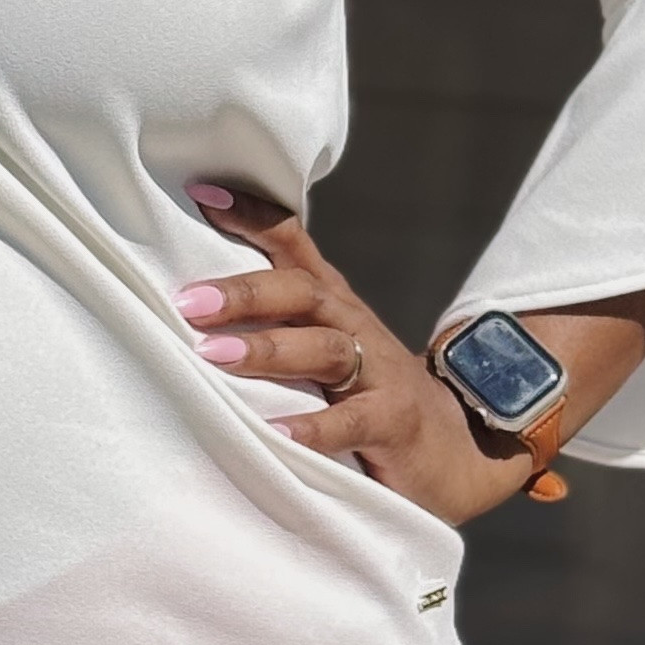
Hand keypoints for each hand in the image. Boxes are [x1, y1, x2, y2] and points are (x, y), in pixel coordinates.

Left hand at [175, 189, 541, 527]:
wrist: (455, 451)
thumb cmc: (367, 396)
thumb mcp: (323, 350)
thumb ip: (274, 327)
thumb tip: (190, 307)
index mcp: (334, 305)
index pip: (294, 246)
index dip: (253, 216)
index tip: (202, 193)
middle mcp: (355, 327)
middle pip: (303, 292)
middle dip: (246, 293)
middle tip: (189, 301)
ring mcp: (380, 374)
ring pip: (325, 348)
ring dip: (269, 350)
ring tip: (215, 356)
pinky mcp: (394, 422)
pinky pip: (352, 421)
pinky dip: (313, 427)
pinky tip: (274, 432)